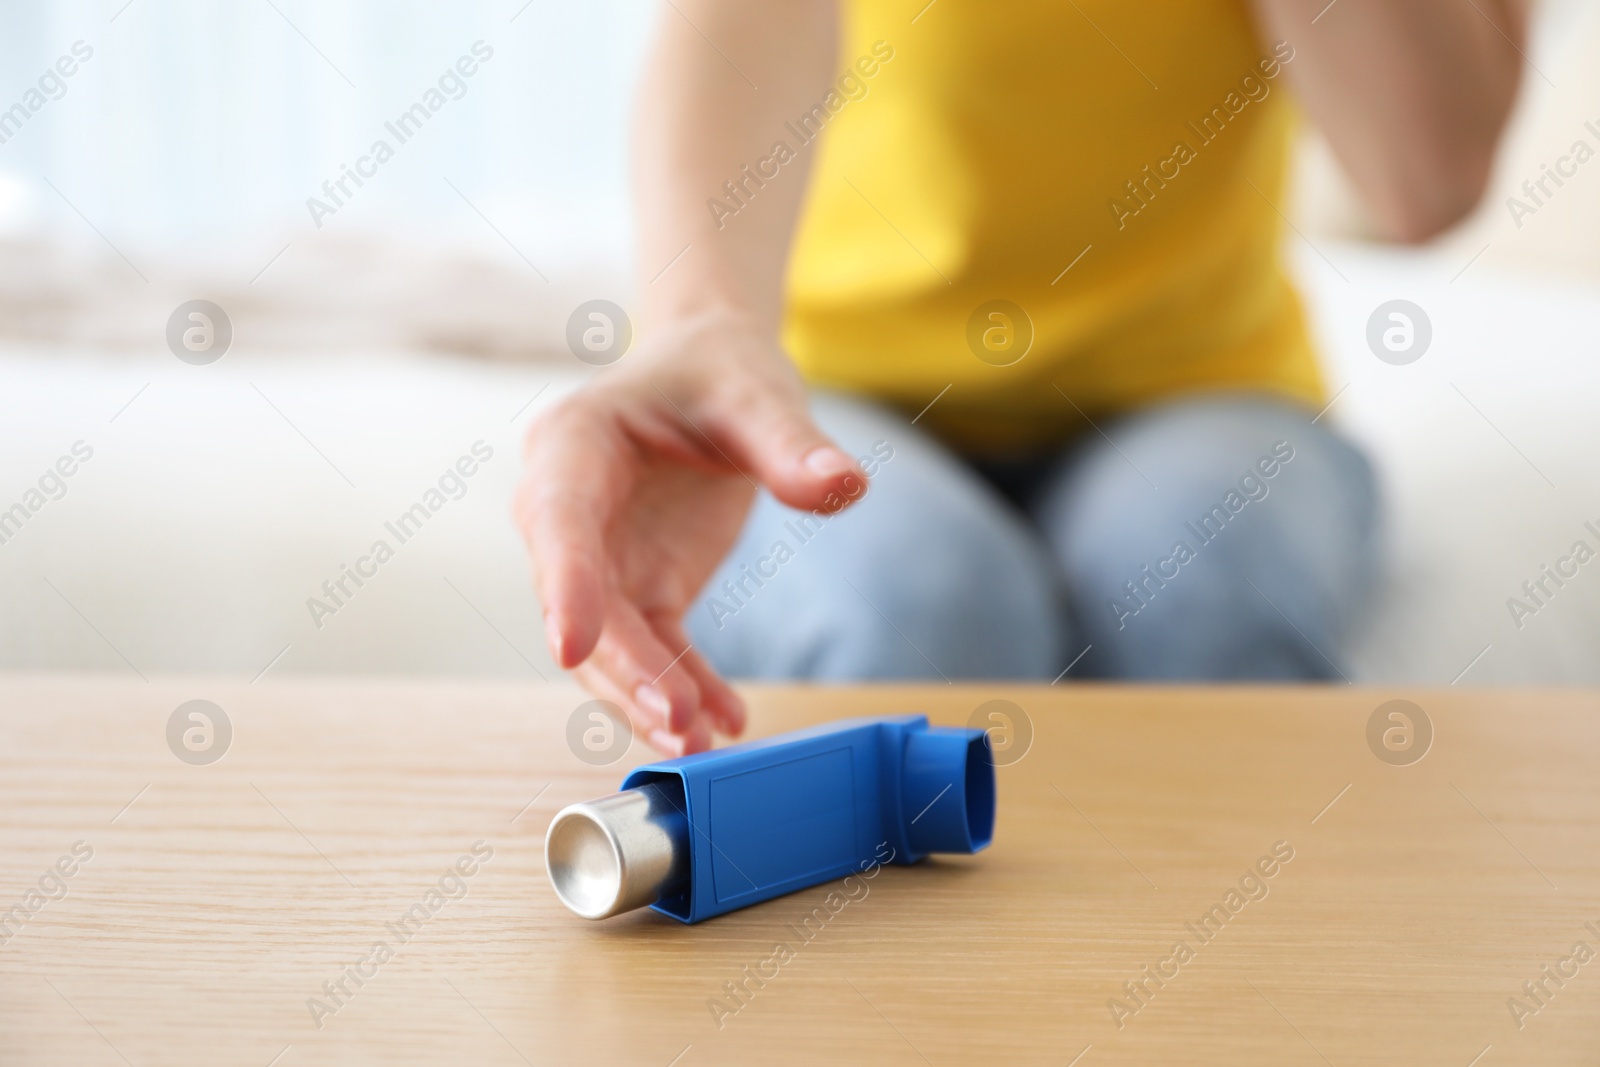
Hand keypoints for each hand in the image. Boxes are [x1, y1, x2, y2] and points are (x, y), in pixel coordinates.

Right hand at [516, 310, 865, 755]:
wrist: (715, 374)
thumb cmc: (720, 370)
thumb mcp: (757, 394)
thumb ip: (792, 444)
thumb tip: (844, 486)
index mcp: (572, 443)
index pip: (558, 520)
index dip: (564, 585)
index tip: (569, 646)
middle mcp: (567, 507)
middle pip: (581, 601)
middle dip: (623, 668)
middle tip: (676, 723)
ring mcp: (599, 554)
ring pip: (609, 642)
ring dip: (647, 696)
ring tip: (699, 745)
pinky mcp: (640, 584)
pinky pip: (656, 647)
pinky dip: (686, 686)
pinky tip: (727, 723)